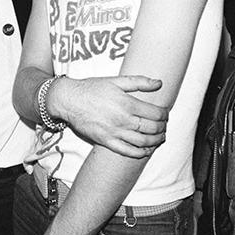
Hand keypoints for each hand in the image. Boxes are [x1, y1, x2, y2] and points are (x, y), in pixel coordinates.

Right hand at [48, 76, 167, 157]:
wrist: (69, 100)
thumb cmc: (92, 88)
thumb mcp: (116, 80)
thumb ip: (139, 82)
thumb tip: (159, 83)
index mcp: (127, 103)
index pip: (155, 113)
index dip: (164, 115)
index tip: (165, 114)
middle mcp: (123, 120)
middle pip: (152, 128)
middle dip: (162, 128)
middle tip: (164, 127)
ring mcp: (115, 132)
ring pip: (142, 142)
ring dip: (155, 141)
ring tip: (160, 138)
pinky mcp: (106, 142)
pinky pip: (127, 151)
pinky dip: (140, 153)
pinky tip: (146, 150)